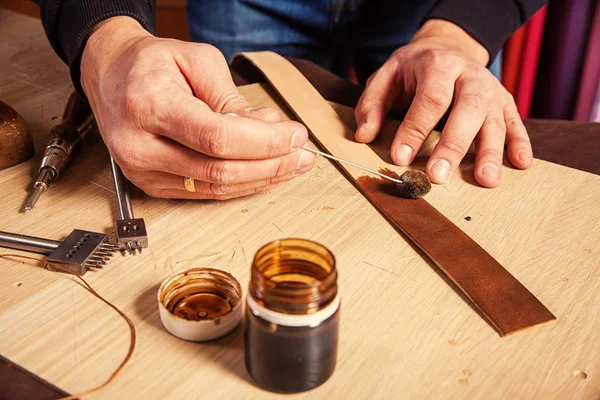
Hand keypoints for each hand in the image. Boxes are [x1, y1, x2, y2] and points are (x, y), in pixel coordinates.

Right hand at [81, 17, 314, 198]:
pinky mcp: (150, 184)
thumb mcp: (196, 61)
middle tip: (303, 155)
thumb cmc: (151, 63)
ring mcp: (142, 170)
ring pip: (215, 188)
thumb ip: (233, 98)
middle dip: (271, 165)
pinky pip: (204, 193)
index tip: (295, 136)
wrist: (110, 75)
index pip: (216, 137)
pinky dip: (240, 185)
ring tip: (292, 165)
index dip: (264, 142)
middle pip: (219, 170)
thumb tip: (269, 128)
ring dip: (261, 179)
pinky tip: (264, 172)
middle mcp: (139, 144)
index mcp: (148, 105)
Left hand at [354, 20, 532, 187]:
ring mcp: (491, 89)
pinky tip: (520, 164)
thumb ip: (372, 104)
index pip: (430, 99)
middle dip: (453, 145)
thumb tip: (364, 135)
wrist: (448, 48)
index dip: (415, 129)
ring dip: (491, 152)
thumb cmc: (414, 69)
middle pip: (467, 109)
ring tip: (486, 180)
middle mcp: (470, 76)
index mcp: (438, 66)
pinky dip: (520, 144)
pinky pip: (515, 123)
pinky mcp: (505, 102)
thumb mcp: (386, 76)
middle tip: (438, 176)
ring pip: (494, 120)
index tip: (399, 158)